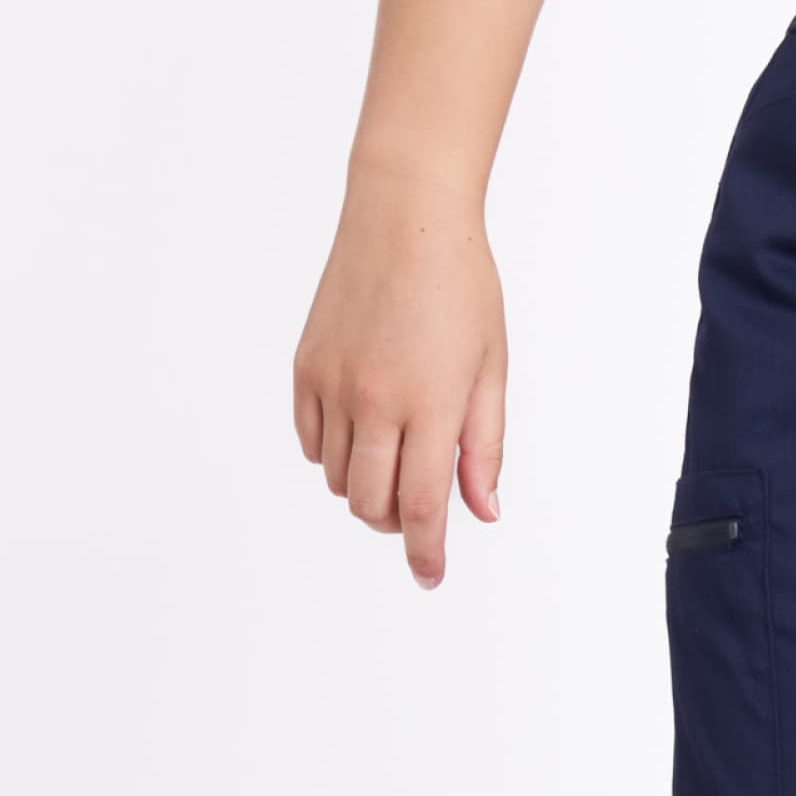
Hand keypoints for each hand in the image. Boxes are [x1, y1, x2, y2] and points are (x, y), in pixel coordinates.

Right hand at [292, 175, 505, 588]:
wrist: (404, 220)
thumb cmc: (461, 286)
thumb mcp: (491, 367)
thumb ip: (484, 445)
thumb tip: (481, 511)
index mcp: (431, 403)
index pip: (421, 507)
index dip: (425, 553)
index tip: (430, 575)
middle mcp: (374, 402)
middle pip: (372, 506)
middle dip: (396, 525)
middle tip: (418, 511)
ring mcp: (333, 386)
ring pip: (340, 479)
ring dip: (368, 488)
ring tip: (397, 454)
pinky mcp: (305, 369)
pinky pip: (312, 443)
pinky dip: (336, 455)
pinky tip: (363, 430)